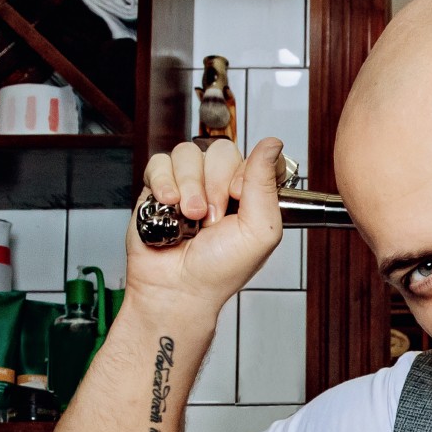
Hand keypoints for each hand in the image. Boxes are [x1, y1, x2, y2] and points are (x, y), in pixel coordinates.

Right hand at [127, 137, 285, 314]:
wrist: (177, 288)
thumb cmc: (219, 270)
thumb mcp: (260, 231)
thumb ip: (266, 184)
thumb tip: (273, 144)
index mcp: (250, 194)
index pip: (253, 156)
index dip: (245, 174)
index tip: (240, 199)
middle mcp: (220, 185)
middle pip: (220, 151)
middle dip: (215, 185)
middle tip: (213, 217)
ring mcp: (189, 183)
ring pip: (188, 153)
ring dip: (189, 187)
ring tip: (190, 217)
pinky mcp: (159, 186)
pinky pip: (160, 162)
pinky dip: (163, 183)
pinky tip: (168, 206)